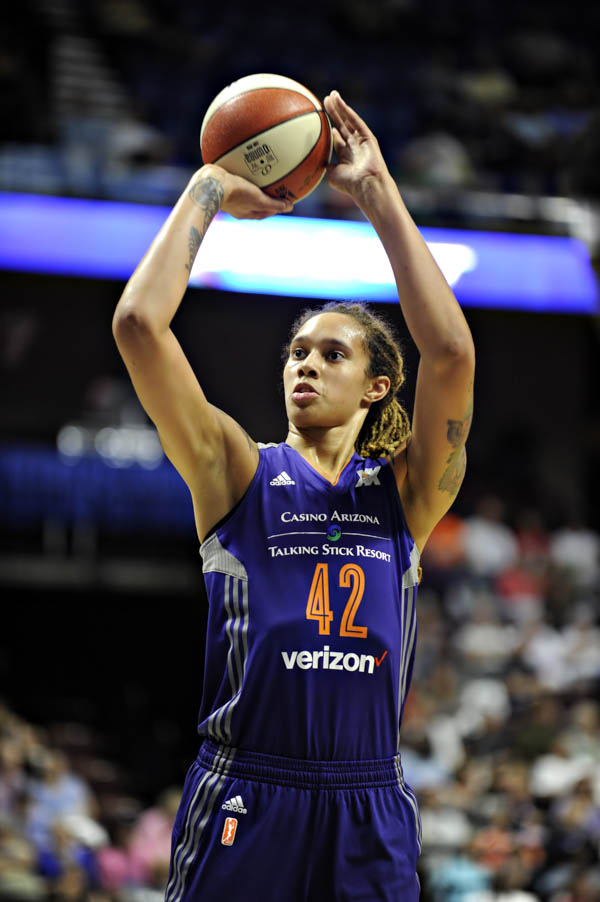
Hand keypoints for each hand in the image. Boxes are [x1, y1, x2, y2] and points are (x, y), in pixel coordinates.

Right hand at [200, 164, 292, 218]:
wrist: (210, 183)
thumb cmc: (235, 194)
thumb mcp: (259, 200)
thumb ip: (274, 204)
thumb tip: (290, 207)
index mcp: (244, 212)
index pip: (263, 213)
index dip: (274, 208)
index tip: (283, 202)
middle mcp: (236, 205)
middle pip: (254, 201)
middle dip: (264, 196)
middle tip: (275, 187)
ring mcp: (227, 193)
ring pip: (244, 187)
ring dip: (252, 182)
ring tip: (260, 171)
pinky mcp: (220, 181)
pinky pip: (235, 174)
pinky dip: (242, 169)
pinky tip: (245, 158)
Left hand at [323, 91, 391, 207]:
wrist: (366, 185)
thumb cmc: (350, 185)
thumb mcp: (332, 175)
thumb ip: (325, 167)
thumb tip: (315, 162)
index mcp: (346, 154)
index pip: (337, 136)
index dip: (329, 126)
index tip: (320, 117)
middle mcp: (354, 145)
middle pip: (342, 124)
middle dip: (334, 112)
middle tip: (325, 100)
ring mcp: (361, 140)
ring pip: (349, 120)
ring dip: (340, 107)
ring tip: (332, 95)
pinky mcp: (367, 136)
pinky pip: (356, 121)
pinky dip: (348, 111)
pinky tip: (340, 102)